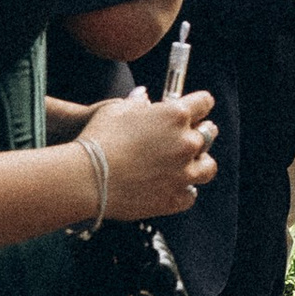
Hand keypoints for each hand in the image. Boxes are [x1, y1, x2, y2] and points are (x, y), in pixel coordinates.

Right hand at [82, 88, 216, 219]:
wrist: (86, 178)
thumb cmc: (99, 139)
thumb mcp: (117, 109)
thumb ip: (137, 102)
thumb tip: (143, 97)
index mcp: (175, 115)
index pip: (204, 103)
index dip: (199, 104)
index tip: (197, 108)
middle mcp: (186, 143)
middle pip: (208, 133)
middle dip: (199, 132)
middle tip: (190, 136)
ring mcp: (183, 173)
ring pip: (207, 167)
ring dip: (199, 163)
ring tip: (188, 164)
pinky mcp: (174, 198)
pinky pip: (191, 195)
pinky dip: (184, 191)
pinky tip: (174, 186)